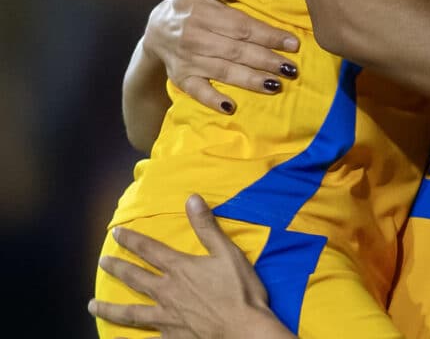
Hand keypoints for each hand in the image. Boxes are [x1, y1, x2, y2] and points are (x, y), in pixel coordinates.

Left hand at [88, 195, 288, 338]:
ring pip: (130, 312)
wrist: (243, 331)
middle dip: (117, 268)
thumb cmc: (239, 291)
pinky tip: (115, 338)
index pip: (149, 250)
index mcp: (180, 269)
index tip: (116, 233)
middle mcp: (167, 292)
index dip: (132, 240)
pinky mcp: (171, 337)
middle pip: (135, 278)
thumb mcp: (227, 253)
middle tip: (102, 262)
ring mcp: (166, 317)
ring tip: (92, 305)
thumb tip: (191, 199)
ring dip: (109, 308)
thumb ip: (207, 227)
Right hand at [145, 0, 300, 113]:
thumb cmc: (187, 4)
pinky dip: (213, 100)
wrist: (157, 30)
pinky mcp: (181, 78)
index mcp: (201, 13)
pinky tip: (230, 107)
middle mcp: (194, 37)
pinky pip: (197, 91)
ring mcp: (187, 60)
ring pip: (224, 71)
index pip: (241, 26)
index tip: (293, 43)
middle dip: (267, 60)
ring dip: (251, 80)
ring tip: (276, 85)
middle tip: (292, 69)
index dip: (268, 35)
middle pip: (237, 50)